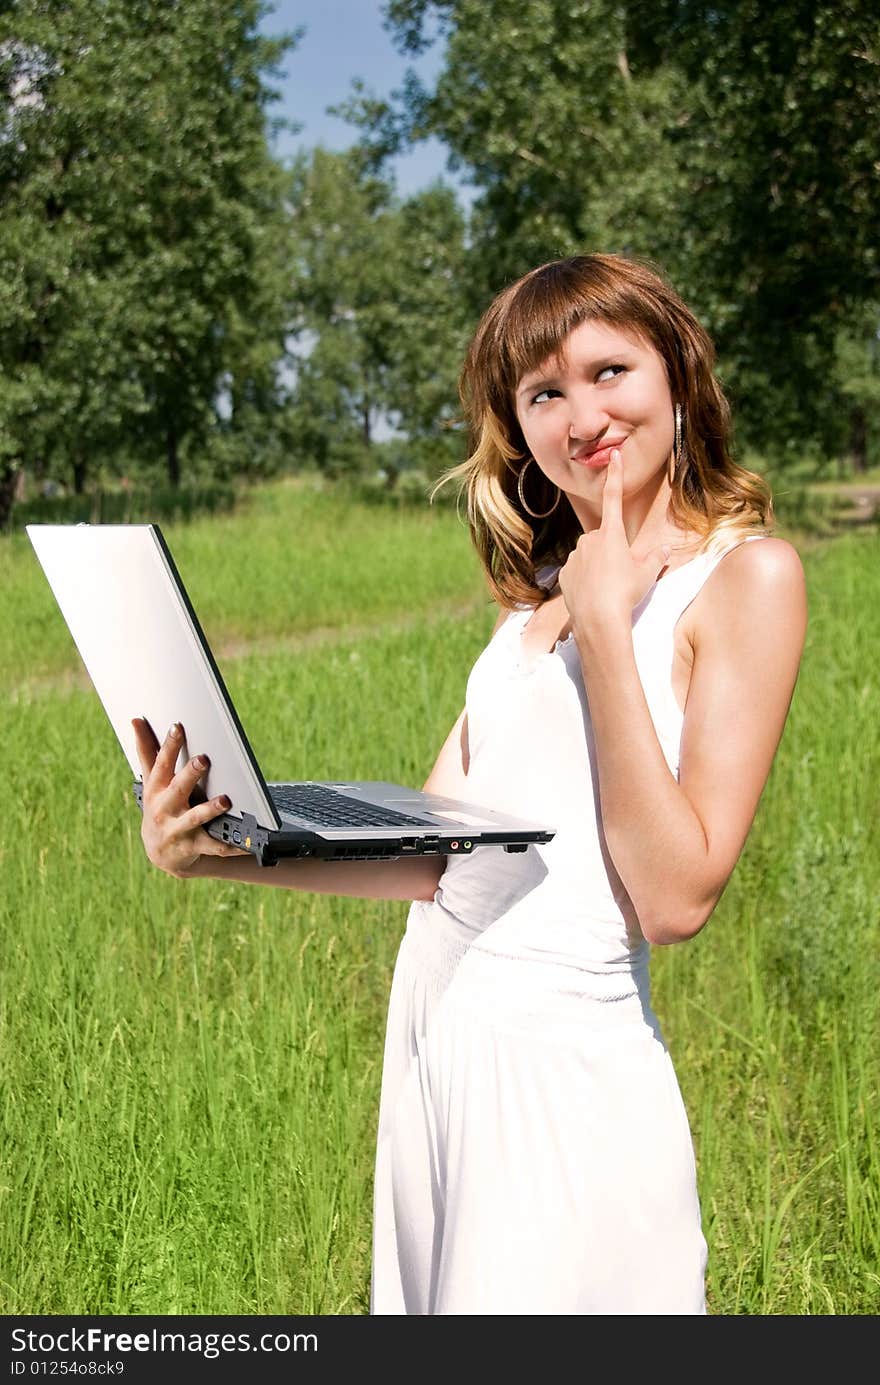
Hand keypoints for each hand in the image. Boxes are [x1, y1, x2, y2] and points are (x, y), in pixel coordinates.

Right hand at [132, 718, 248, 877]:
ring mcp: (178, 829)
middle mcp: (165, 808)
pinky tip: (244, 842)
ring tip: (226, 800)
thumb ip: (147, 751)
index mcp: (156, 789)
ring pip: (196, 818)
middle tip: (204, 759)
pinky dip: (230, 845)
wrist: (160, 853)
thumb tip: (135, 719)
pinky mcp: (193, 847)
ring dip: (210, 809)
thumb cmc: (160, 806)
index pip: (161, 764)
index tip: (178, 727)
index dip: (169, 746)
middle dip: (190, 774)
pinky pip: (214, 845)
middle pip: (178, 789)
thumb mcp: (151, 781)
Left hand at [558, 450, 670, 637]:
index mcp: (612, 534)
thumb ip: (656, 557)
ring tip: (608, 588)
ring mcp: (574, 557)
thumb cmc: (625, 593)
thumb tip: (666, 549)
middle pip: (604, 539)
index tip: (614, 456)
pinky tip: (593, 594)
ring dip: (598, 566)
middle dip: (612, 551)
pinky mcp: (564, 574)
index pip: (615, 498)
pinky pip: (577, 572)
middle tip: (621, 574)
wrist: (599, 619)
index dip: (615, 476)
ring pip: (589, 556)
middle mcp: (590, 540)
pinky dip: (585, 580)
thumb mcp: (647, 574)